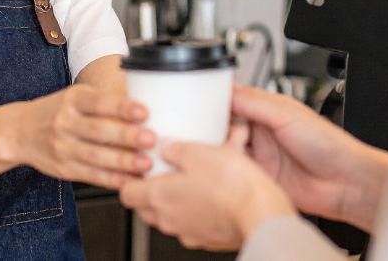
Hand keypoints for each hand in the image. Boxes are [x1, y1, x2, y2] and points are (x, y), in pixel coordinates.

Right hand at [10, 84, 155, 188]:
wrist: (20, 131)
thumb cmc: (59, 111)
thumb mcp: (77, 96)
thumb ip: (105, 102)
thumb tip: (148, 111)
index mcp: (73, 99)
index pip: (99, 101)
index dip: (122, 107)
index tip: (144, 111)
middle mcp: (65, 122)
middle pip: (99, 130)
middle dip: (127, 136)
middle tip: (151, 139)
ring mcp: (63, 147)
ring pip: (96, 156)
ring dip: (123, 162)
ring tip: (146, 163)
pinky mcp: (63, 169)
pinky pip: (91, 175)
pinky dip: (113, 179)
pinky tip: (130, 180)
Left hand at [119, 141, 295, 250]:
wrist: (261, 213)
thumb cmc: (231, 184)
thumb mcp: (197, 151)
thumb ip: (174, 149)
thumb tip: (165, 147)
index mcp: (158, 197)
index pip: (125, 193)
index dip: (130, 179)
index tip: (140, 167)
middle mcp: (168, 220)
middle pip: (146, 207)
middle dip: (151, 189)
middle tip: (166, 170)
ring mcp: (188, 233)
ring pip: (170, 216)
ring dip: (176, 200)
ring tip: (194, 179)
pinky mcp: (208, 239)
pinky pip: (193, 224)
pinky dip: (196, 211)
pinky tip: (213, 195)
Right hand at [233, 86, 387, 231]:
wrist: (344, 182)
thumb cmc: (328, 144)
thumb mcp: (287, 114)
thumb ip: (255, 103)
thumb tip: (228, 91)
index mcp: (268, 110)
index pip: (235, 100)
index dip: (220, 102)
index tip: (207, 105)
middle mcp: (262, 132)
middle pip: (226, 125)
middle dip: (220, 127)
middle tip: (225, 131)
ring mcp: (260, 156)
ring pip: (227, 148)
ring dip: (226, 147)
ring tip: (235, 148)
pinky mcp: (258, 178)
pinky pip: (235, 171)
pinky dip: (232, 168)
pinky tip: (238, 165)